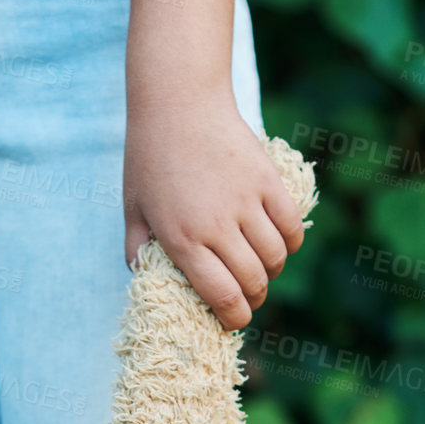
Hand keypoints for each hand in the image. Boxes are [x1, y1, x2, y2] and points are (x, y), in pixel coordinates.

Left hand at [123, 87, 305, 329]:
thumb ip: (137, 249)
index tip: (233, 322)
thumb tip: (144, 280)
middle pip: (253, 282)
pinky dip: (291, 243)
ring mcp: (246, 202)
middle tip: (248, 299)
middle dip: (254, 300)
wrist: (178, 102)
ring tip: (261, 271)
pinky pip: (291, 226)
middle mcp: (217, 225)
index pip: (222, 296)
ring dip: (272, 272)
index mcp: (183, 239)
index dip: (234, 318)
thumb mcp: (133, 207)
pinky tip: (280, 244)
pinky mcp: (267, 181)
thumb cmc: (150, 156)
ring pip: (276, 257)